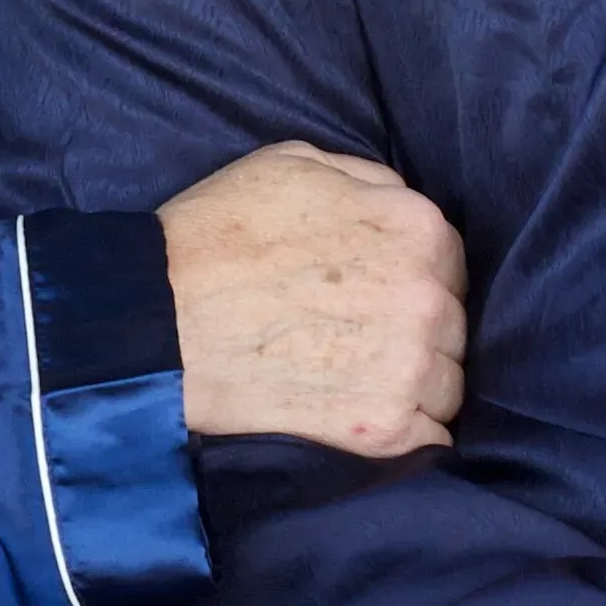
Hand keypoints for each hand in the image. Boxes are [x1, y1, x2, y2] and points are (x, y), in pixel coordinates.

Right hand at [159, 144, 466, 456]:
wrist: (153, 322)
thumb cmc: (214, 237)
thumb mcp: (292, 164)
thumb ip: (366, 181)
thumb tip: (398, 206)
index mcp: (415, 228)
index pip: (450, 265)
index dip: (411, 280)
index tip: (372, 296)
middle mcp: (426, 297)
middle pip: (452, 328)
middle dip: (415, 335)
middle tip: (353, 340)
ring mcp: (408, 367)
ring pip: (446, 387)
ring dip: (411, 387)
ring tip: (349, 381)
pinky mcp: (383, 429)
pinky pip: (428, 440)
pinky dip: (401, 435)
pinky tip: (353, 417)